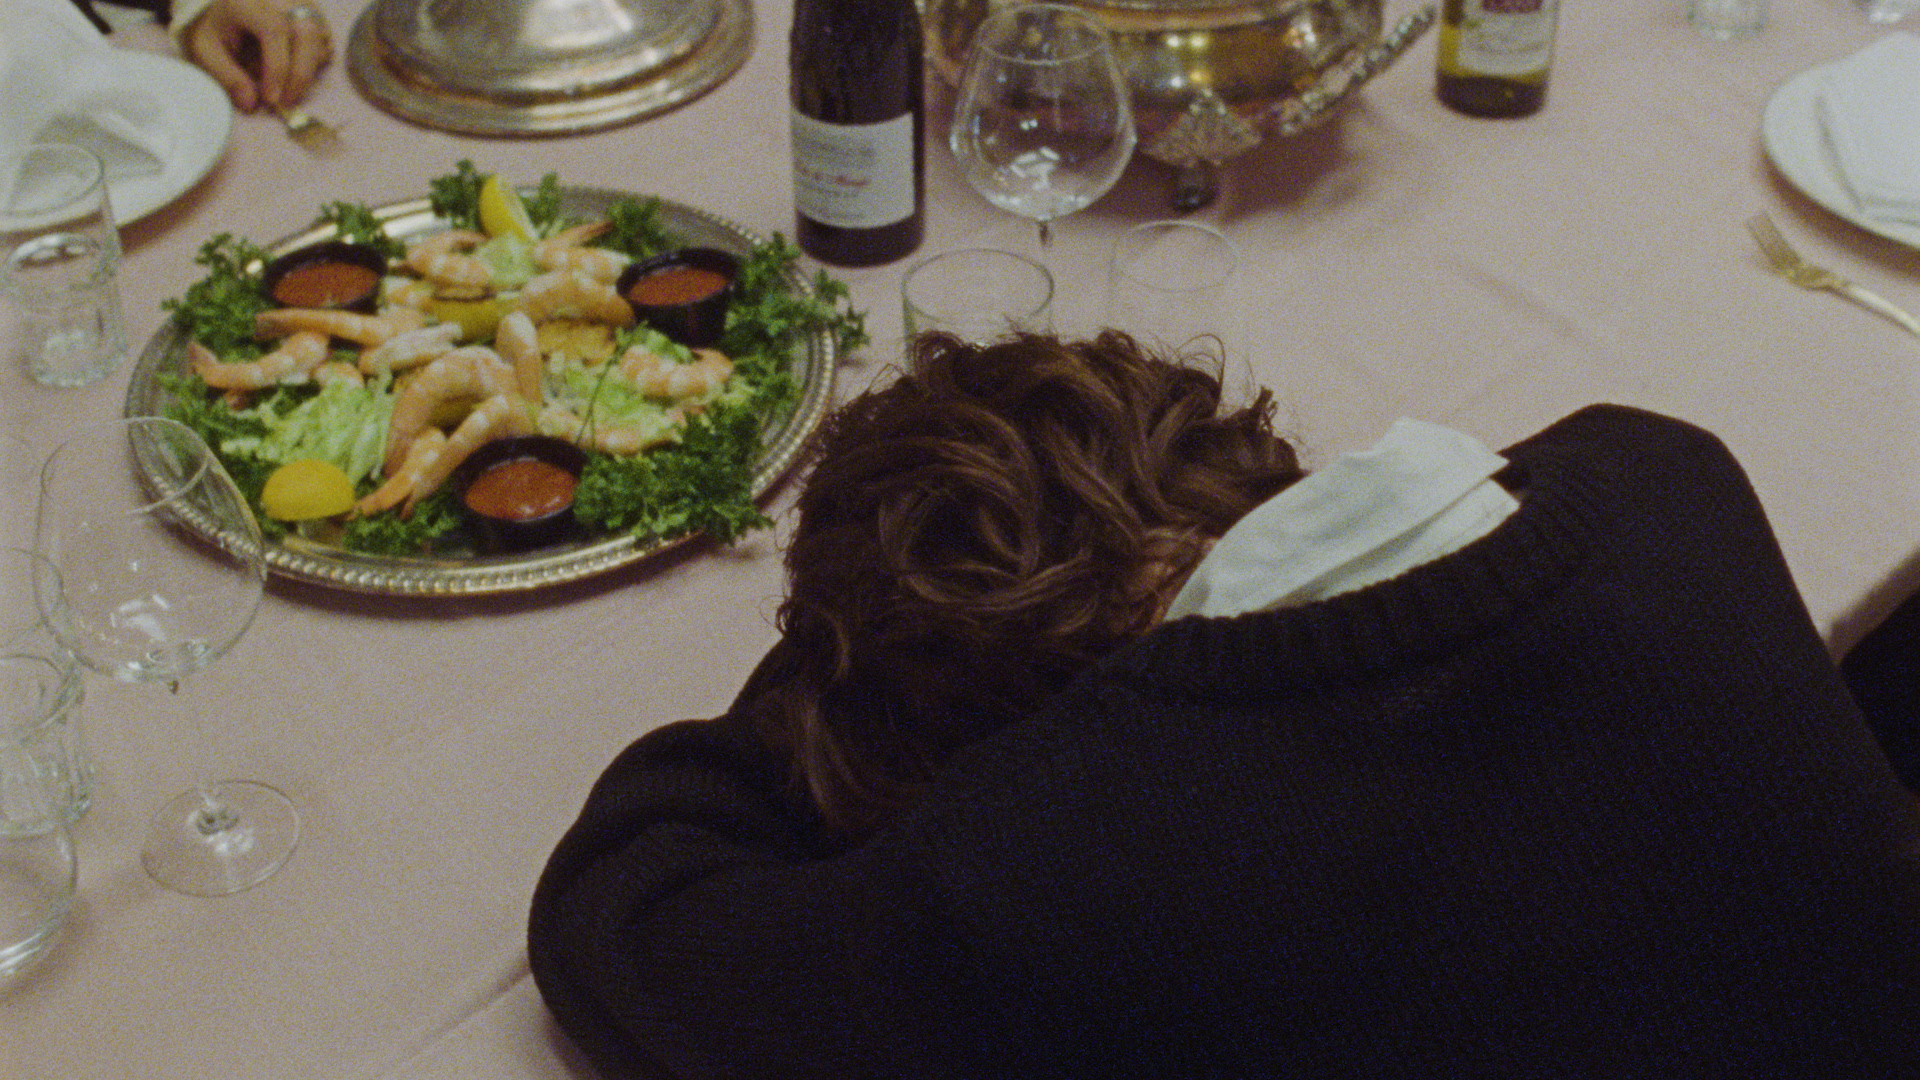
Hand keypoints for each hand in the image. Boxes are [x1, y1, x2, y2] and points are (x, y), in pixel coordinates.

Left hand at [180, 0, 333, 112]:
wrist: (233, 2)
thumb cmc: (219, 24)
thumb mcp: (207, 48)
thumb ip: (226, 75)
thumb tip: (251, 104)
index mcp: (252, 1)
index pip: (274, 32)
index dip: (276, 69)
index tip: (271, 99)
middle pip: (306, 35)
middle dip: (300, 75)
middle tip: (287, 103)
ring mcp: (304, 3)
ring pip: (320, 40)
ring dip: (308, 70)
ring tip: (287, 86)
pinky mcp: (316, 13)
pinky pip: (325, 41)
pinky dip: (315, 61)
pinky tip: (295, 67)